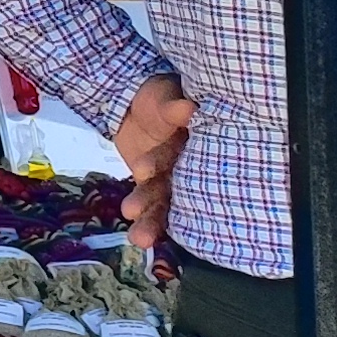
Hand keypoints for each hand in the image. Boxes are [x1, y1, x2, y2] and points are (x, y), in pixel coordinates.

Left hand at [112, 70, 193, 252]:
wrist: (134, 103)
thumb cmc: (158, 97)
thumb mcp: (164, 97)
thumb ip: (172, 107)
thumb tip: (187, 109)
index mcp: (203, 145)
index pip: (195, 159)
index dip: (169, 165)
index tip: (142, 170)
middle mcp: (192, 167)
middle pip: (182, 191)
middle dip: (161, 209)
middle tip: (146, 230)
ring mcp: (174, 179)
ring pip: (165, 203)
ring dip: (152, 221)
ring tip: (140, 239)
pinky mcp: (154, 185)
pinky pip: (151, 204)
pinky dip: (145, 219)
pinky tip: (139, 239)